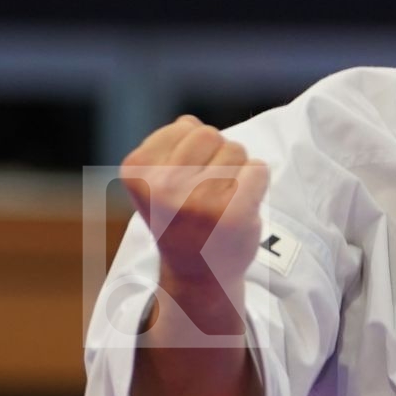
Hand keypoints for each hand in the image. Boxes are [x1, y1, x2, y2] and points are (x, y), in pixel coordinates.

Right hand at [119, 115, 268, 297]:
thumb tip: (190, 123)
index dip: (192, 149)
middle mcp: (162, 187)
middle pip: (210, 133)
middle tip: (207, 188)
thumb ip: (171, 142)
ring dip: (236, 169)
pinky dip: (256, 182)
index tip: (183, 182)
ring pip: (236, 149)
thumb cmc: (181, 216)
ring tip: (221, 199)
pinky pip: (258, 168)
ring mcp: (198, 201)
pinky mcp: (233, 214)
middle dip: (216, 154)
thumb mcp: (157, 177)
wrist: (198, 272)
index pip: (184, 125)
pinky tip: (240, 205)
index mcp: (137, 171)